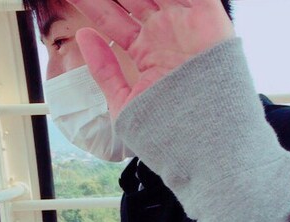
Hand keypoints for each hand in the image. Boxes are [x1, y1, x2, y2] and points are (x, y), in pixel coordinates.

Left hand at [67, 0, 233, 117]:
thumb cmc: (166, 131)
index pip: (111, 18)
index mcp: (145, 52)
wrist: (201, 140)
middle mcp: (164, 34)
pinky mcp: (207, 18)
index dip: (91, 4)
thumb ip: (104, 71)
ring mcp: (185, 23)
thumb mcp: (125, 103)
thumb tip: (83, 36)